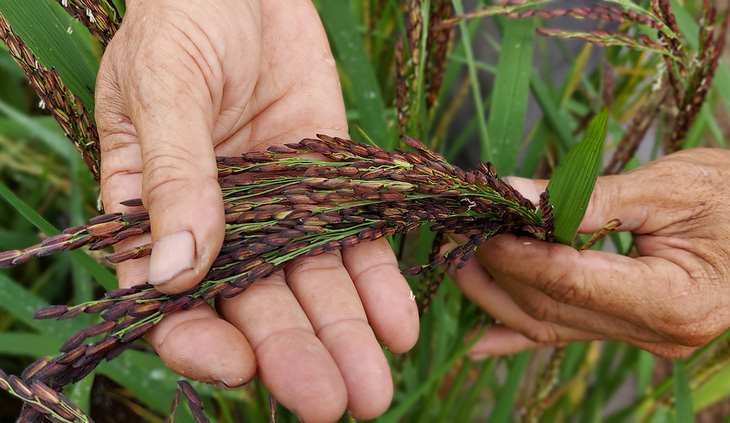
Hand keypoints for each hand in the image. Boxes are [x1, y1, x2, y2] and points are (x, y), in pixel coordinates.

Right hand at [95, 1, 418, 420]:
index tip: (239, 366)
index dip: (200, 340)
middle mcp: (223, 227)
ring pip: (314, 288)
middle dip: (296, 356)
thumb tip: (175, 270)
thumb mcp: (164, 87)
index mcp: (157, 214)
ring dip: (346, 338)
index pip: (170, 300)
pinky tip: (400, 326)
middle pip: (257, 306)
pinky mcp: (330, 189)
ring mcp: (280, 212)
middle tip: (335, 405)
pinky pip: (356, 244)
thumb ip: (174, 174)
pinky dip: (378, 286)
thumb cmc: (182, 20)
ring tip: (377, 388)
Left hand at [451, 148, 729, 358]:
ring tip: (458, 258)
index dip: (515, 252)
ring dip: (496, 294)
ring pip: (548, 325)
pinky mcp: (630, 330)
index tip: (476, 221)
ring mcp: (643, 338)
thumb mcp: (668, 186)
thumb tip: (513, 196)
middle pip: (550, 306)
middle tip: (458, 228)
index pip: (568, 280)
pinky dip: (518, 336)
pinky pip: (565, 335)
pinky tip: (476, 343)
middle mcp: (657, 332)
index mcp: (674, 298)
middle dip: (495, 267)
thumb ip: (588, 197)